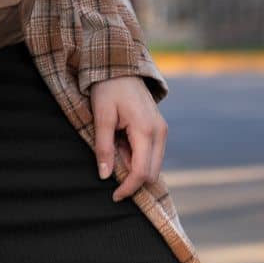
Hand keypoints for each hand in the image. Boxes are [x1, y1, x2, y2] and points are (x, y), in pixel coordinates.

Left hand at [89, 75, 167, 201]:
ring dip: (134, 165)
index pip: (141, 172)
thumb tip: (105, 175)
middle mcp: (160, 132)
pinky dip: (137, 156)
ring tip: (114, 145)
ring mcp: (162, 130)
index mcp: (146, 130)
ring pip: (153, 165)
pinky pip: (152, 154)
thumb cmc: (108, 88)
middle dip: (131, 177)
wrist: (120, 66)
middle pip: (151, 173)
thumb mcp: (101, 116)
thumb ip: (103, 147)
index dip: (128, 188)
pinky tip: (122, 141)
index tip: (114, 196)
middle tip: (110, 160)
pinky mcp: (159, 129)